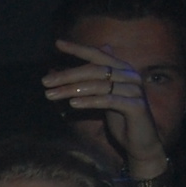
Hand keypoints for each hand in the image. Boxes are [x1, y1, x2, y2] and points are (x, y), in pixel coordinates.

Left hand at [44, 39, 168, 177]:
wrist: (140, 143)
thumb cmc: (118, 118)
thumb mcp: (99, 98)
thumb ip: (84, 83)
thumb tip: (56, 70)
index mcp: (122, 69)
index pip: (97, 55)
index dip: (78, 48)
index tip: (57, 44)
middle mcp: (130, 75)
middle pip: (94, 70)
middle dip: (67, 75)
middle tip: (45, 82)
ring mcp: (134, 90)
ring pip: (99, 85)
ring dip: (72, 89)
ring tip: (51, 95)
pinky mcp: (136, 106)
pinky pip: (108, 100)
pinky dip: (89, 101)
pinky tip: (72, 104)